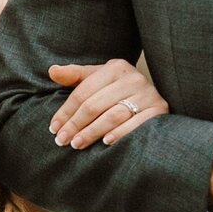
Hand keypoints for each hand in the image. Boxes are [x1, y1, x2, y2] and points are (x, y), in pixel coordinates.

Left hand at [48, 59, 168, 149]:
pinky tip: (106, 142)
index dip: (66, 111)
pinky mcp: (159, 110)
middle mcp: (133, 78)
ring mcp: (148, 94)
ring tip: (77, 144)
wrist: (152, 99)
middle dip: (76, 124)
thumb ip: (75, 76)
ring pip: (114, 115)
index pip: (83, 91)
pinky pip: (137, 124)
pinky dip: (121, 133)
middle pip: (96, 104)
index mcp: (116, 67)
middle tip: (62, 140)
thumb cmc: (116, 91)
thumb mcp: (97, 79)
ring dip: (93, 132)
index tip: (54, 128)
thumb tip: (52, 71)